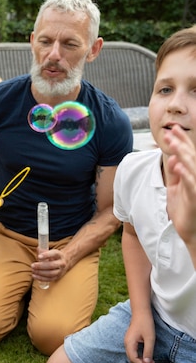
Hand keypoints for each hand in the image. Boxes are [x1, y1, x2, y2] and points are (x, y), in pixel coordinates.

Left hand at [31, 248, 67, 282]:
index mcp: (59, 255)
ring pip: (51, 273)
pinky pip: (49, 279)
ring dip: (40, 273)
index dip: (46, 255)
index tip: (38, 257)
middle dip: (41, 266)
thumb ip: (43, 250)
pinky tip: (34, 276)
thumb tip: (38, 249)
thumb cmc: (53, 256)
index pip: (54, 254)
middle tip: (32, 265)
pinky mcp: (57, 277)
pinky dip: (41, 278)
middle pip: (52, 265)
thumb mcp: (50, 252)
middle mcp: (61, 263)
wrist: (63, 262)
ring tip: (33, 270)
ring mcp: (60, 271)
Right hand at [124, 314, 155, 362]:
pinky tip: (146, 353)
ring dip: (140, 359)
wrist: (141, 312)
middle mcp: (126, 343)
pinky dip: (139, 354)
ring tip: (151, 360)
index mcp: (130, 343)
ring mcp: (128, 340)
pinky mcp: (130, 339)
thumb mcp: (150, 339)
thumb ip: (148, 351)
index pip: (133, 358)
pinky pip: (133, 350)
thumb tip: (147, 362)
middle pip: (131, 358)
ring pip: (132, 354)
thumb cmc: (145, 324)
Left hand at [165, 125, 195, 249]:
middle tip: (170, 132)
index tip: (171, 130)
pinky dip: (184, 174)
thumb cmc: (185, 209)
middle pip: (191, 157)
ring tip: (174, 144)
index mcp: (192, 176)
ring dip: (183, 155)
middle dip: (181, 144)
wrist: (191, 232)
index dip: (181, 142)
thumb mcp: (176, 189)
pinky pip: (191, 184)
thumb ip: (176, 174)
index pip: (188, 155)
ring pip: (192, 168)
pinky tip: (177, 166)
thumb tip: (173, 159)